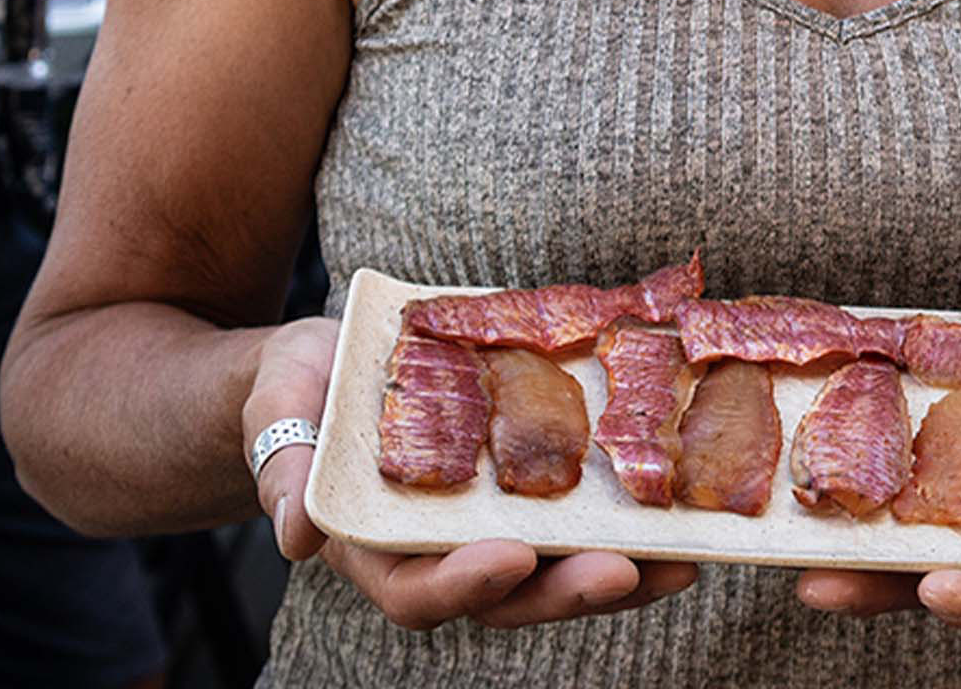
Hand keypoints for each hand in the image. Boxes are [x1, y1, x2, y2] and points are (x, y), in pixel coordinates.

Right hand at [247, 317, 697, 631]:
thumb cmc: (299, 390)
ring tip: (683, 557)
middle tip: (624, 569)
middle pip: (510, 596)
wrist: (331, 363)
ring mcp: (491, 524)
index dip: (467, 582)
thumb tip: (294, 532)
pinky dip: (633, 522)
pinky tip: (684, 511)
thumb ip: (283, 465)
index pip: (420, 590)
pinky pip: (585, 520)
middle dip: (568, 589)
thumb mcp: (276, 411)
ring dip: (623, 571)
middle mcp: (442, 550)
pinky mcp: (530, 490)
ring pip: (561, 568)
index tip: (511, 556)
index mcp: (375, 547)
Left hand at [795, 366, 960, 627]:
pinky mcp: (937, 428)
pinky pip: (883, 448)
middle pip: (924, 573)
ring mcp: (960, 483)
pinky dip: (843, 447)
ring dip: (837, 533)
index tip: (943, 588)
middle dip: (871, 585)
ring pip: (889, 523)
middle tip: (820, 584)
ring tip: (784, 535)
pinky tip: (802, 436)